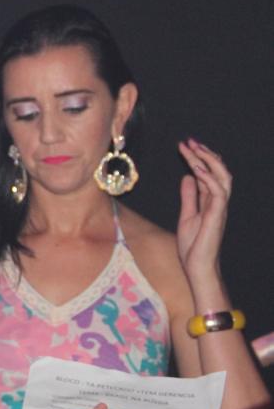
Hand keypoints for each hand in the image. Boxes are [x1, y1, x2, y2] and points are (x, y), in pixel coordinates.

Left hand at [176, 138, 230, 283]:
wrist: (198, 267)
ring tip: (193, 149)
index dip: (198, 158)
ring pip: (222, 177)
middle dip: (205, 154)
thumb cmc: (193, 246)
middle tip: (189, 141)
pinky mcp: (218, 215)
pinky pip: (218, 192)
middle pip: (218, 171)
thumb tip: (187, 177)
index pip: (207, 174)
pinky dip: (208, 178)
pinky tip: (196, 169)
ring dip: (208, 161)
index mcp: (210, 201)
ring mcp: (220, 208)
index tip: (185, 145)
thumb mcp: (186, 216)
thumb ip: (189, 197)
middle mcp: (218, 202)